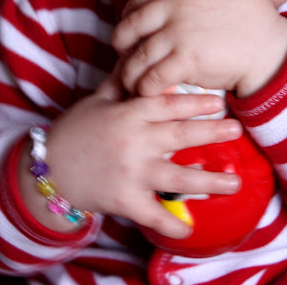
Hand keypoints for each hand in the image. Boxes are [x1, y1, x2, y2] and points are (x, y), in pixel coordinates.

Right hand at [19, 71, 241, 238]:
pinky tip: (191, 230)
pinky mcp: (125, 200)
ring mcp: (131, 172)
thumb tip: (137, 56)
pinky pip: (153, 214)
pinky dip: (172, 224)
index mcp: (129, 114)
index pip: (169, 104)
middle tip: (237, 131)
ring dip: (209, 180)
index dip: (196, 103)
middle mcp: (135, 141)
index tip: (220, 102)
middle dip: (212, 132)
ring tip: (235, 182)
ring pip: (177, 176)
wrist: (49, 169)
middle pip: (180, 135)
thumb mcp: (98, 100)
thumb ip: (122, 82)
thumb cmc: (76, 131)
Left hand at [112, 0, 286, 97]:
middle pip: (128, 27)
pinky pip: (151, 77)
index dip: (129, 18)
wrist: (272, 48)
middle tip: (126, 59)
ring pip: (136, 56)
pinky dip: (145, 88)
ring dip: (129, 74)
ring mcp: (178, 32)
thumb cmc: (257, 19)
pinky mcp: (185, 60)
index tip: (132, 32)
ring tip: (132, 84)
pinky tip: (148, 93)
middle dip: (121, 46)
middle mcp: (175, 6)